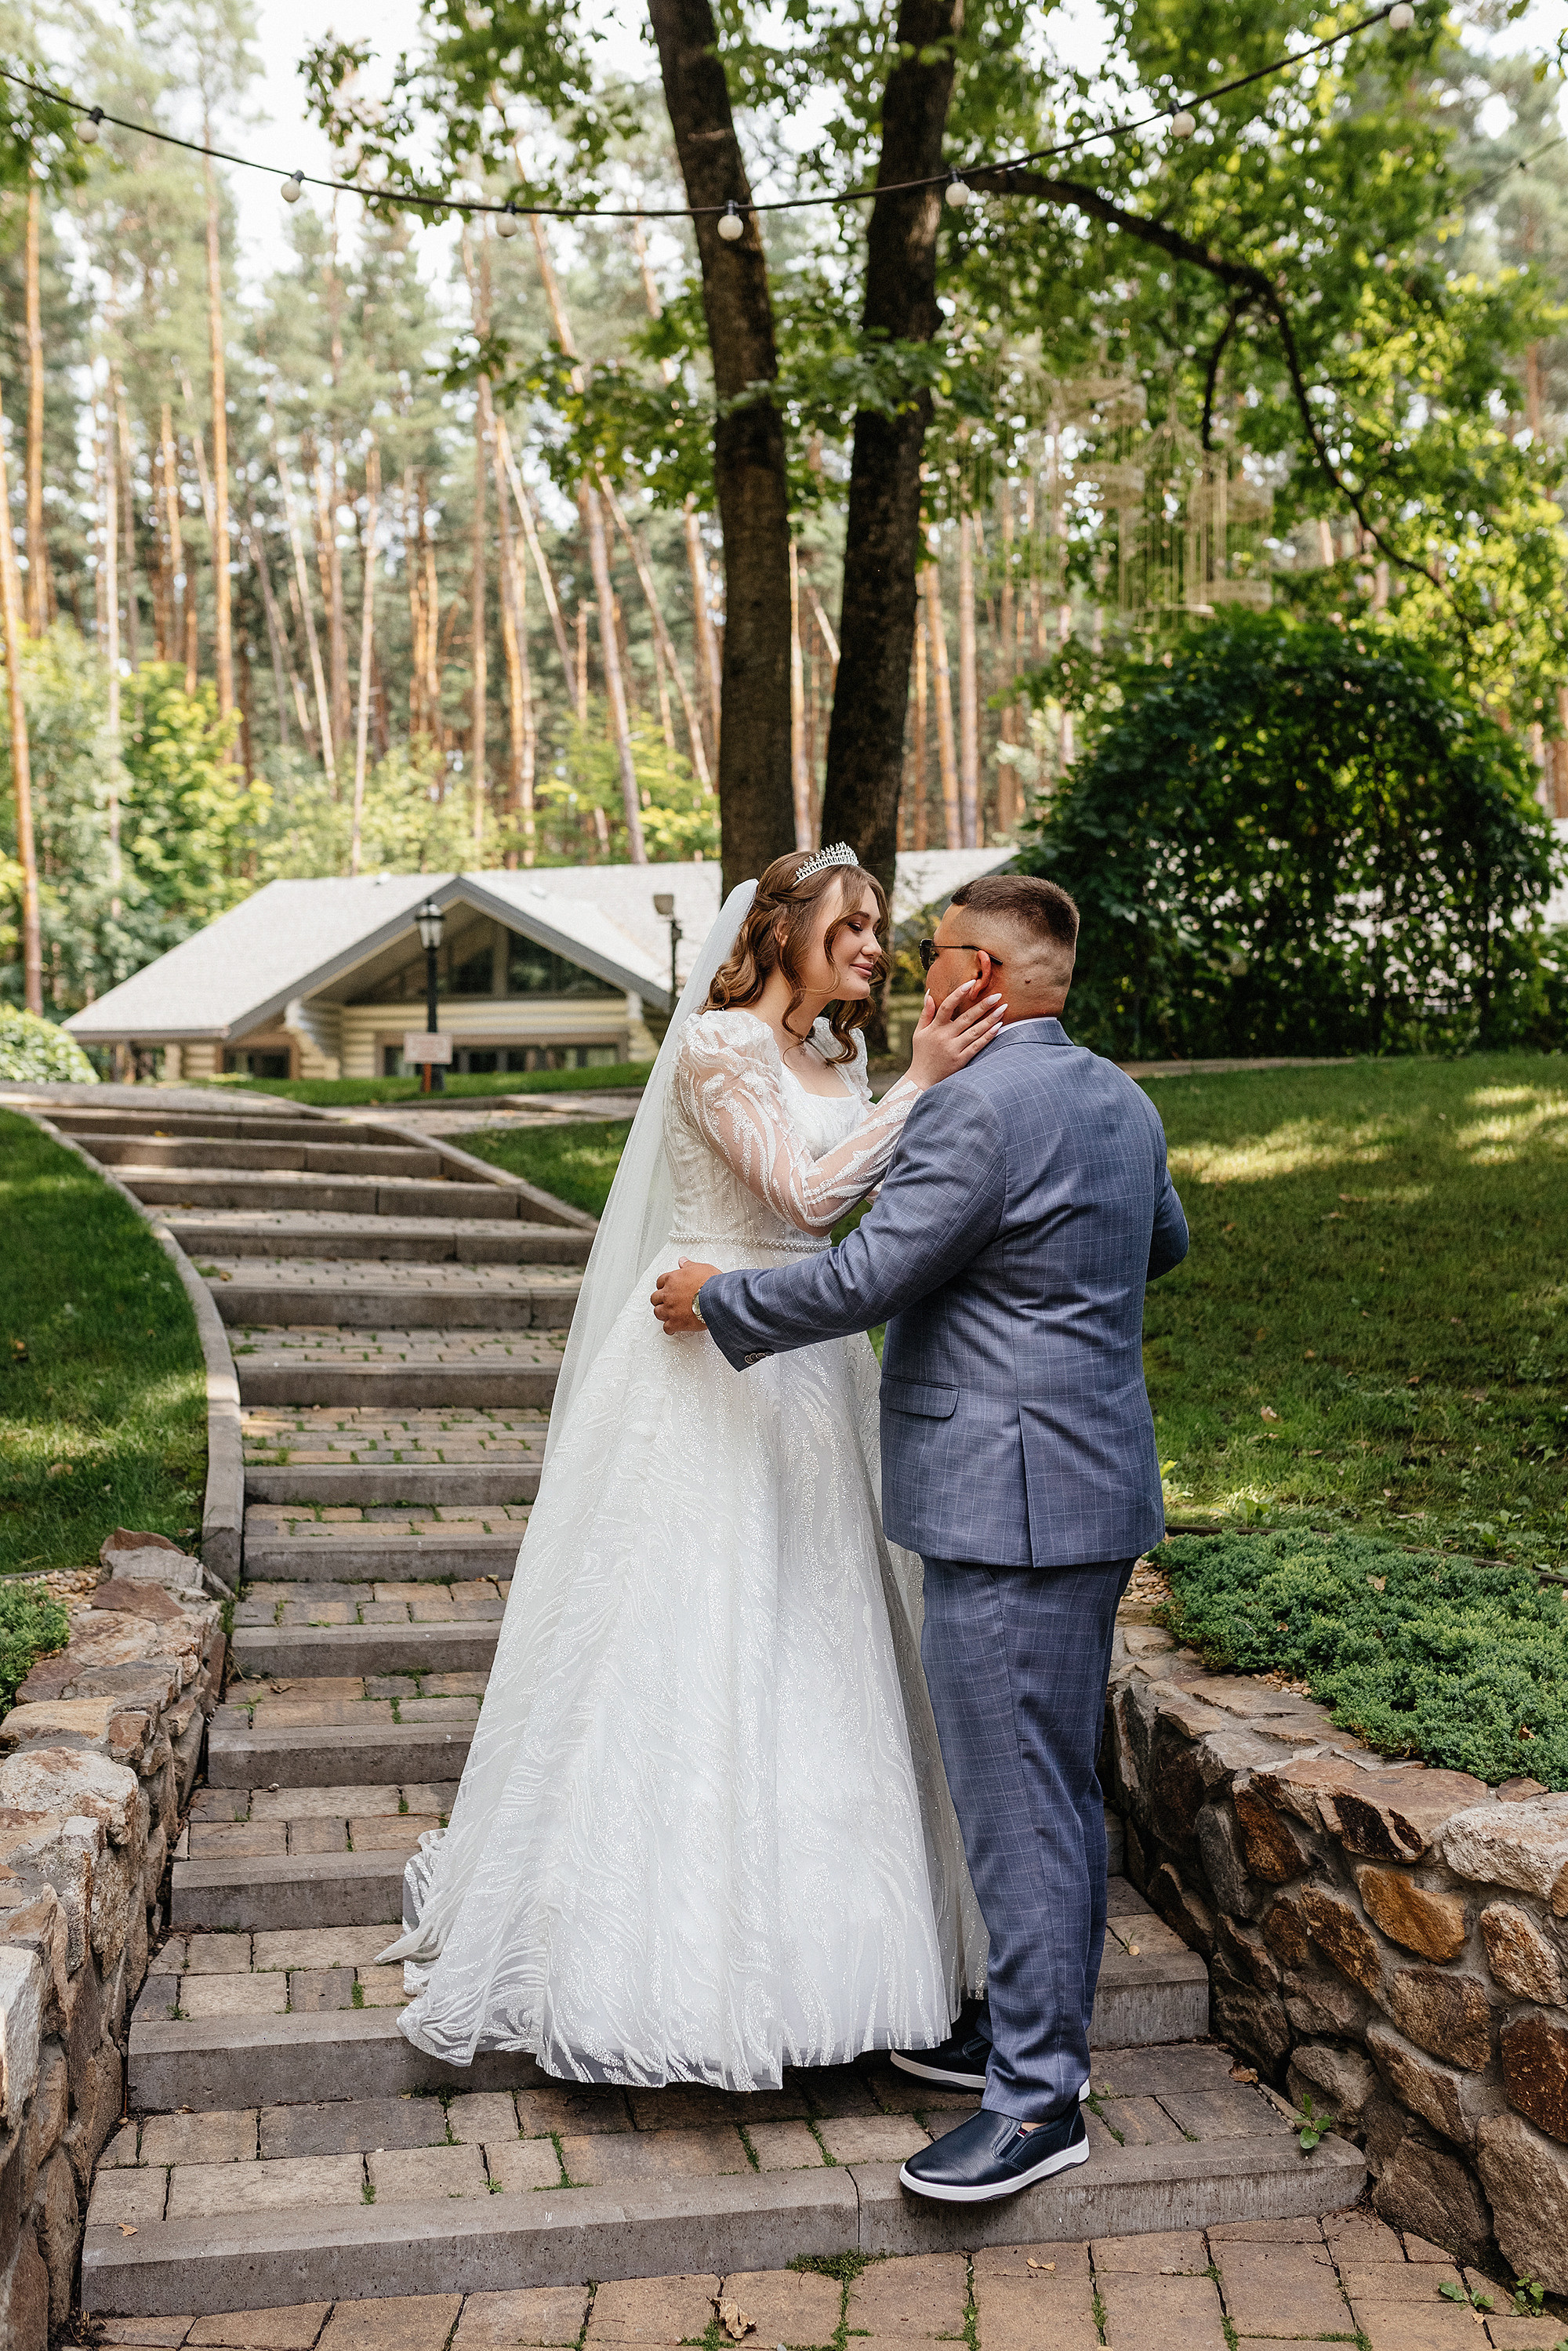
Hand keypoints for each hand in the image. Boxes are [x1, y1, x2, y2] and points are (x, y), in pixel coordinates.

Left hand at [652, 1258, 719, 1334]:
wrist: (716, 1299)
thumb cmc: (710, 1283)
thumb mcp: (700, 1268)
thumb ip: (688, 1265)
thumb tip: (682, 1261)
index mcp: (672, 1279)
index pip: (660, 1282)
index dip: (663, 1286)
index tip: (666, 1288)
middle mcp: (668, 1294)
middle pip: (655, 1298)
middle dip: (660, 1300)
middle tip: (667, 1301)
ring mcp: (670, 1309)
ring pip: (658, 1313)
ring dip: (662, 1313)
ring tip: (669, 1314)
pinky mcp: (676, 1322)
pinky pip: (667, 1328)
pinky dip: (670, 1328)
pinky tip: (674, 1327)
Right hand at [907, 974, 1005, 1089]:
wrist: (921, 1081)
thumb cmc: (921, 1054)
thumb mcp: (918, 1033)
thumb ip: (925, 1013)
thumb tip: (929, 994)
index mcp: (934, 1028)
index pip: (947, 1006)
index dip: (959, 993)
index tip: (971, 983)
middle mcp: (944, 1037)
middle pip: (966, 1018)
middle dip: (983, 1005)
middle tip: (997, 995)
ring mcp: (953, 1049)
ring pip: (975, 1031)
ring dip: (990, 1019)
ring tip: (1003, 1008)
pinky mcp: (961, 1060)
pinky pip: (977, 1046)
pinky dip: (988, 1036)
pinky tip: (999, 1027)